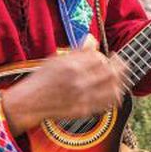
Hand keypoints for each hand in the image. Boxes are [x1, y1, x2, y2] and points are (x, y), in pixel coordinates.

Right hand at [1, 49, 126, 135]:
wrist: (30, 101)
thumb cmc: (43, 77)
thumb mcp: (57, 58)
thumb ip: (78, 50)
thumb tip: (93, 39)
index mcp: (72, 66)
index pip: (100, 58)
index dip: (105, 57)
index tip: (106, 56)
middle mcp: (79, 82)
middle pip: (110, 73)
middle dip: (119, 67)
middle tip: (120, 64)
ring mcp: (82, 99)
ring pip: (113, 90)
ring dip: (119, 82)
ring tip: (118, 78)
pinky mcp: (83, 112)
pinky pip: (106, 104)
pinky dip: (112, 97)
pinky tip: (111, 91)